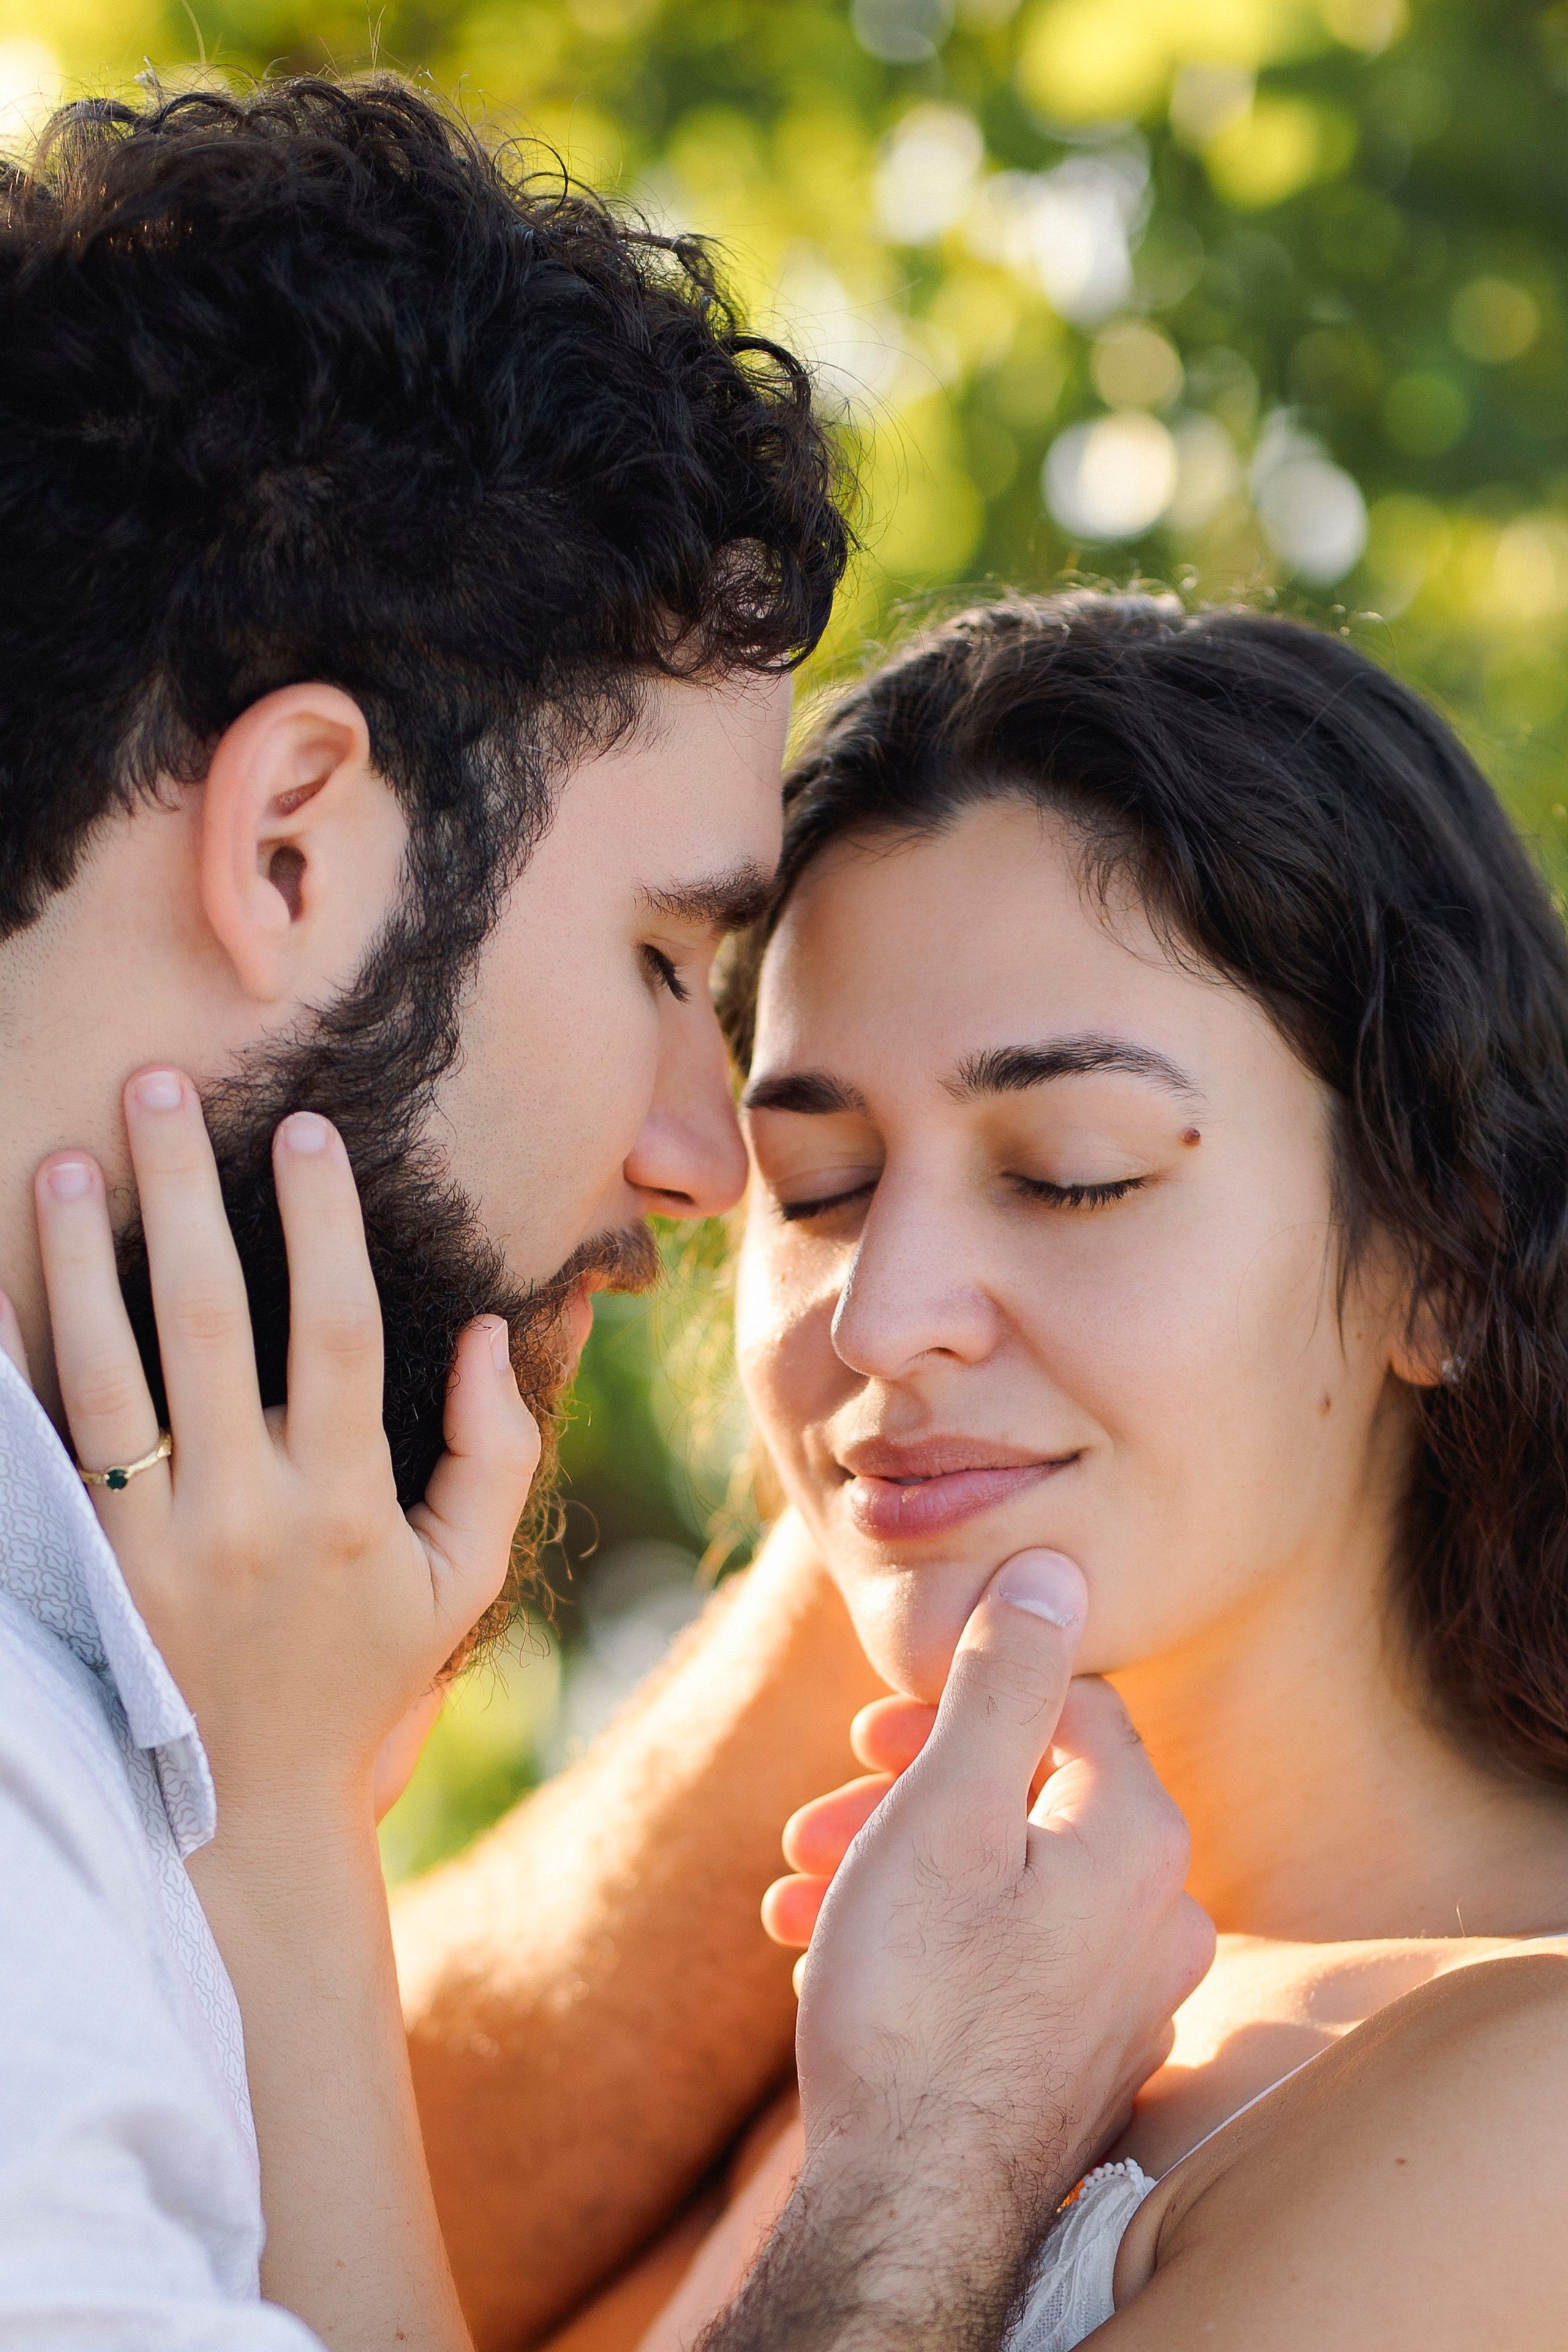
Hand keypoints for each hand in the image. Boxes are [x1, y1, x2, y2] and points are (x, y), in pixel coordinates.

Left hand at [35, 1067, 539, 1835]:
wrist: (251, 1810)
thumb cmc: (368, 1675)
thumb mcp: (462, 1578)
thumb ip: (495, 1453)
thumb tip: (499, 1329)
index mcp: (348, 1503)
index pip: (336, 1332)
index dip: (323, 1224)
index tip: (304, 1132)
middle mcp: (247, 1514)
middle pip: (211, 1322)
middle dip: (187, 1194)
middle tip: (158, 1087)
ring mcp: (157, 1546)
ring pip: (111, 1374)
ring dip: (85, 1260)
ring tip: (68, 1161)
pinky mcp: (93, 1574)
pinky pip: (48, 1454)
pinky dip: (17, 1369)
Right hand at [703, 1549, 1213, 2351]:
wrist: (909, 2211)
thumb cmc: (914, 2005)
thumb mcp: (943, 1810)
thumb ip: (1005, 1680)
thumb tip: (1056, 1567)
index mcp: (1139, 1836)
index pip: (1065, 1702)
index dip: (957, 1703)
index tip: (869, 1739)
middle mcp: (1161, 1912)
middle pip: (1030, 1792)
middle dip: (910, 1791)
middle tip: (815, 1821)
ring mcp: (1131, 1995)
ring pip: (1011, 1877)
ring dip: (900, 1865)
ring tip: (799, 1894)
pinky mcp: (1089, 2054)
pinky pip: (1014, 1954)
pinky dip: (931, 1935)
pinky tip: (842, 1958)